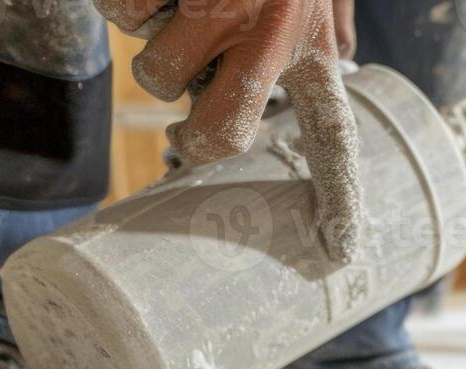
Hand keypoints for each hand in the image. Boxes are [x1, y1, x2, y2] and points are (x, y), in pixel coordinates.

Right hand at [97, 0, 362, 261]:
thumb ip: (326, 15)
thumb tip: (344, 49)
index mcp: (311, 36)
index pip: (331, 131)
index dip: (337, 193)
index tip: (340, 248)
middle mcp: (270, 29)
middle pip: (219, 136)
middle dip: (192, 140)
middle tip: (184, 125)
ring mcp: (214, 7)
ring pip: (157, 77)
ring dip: (155, 41)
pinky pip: (122, 19)